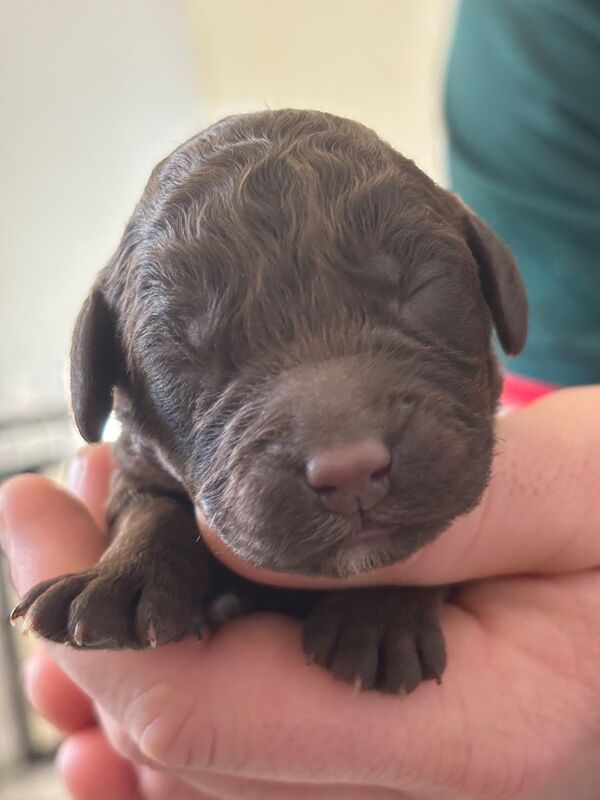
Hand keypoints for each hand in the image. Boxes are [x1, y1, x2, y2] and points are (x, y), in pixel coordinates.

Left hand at [2, 387, 599, 799]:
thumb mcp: (561, 487)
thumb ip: (407, 518)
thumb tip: (229, 530)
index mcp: (479, 739)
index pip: (218, 723)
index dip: (104, 632)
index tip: (36, 519)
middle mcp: (430, 794)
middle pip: (189, 756)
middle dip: (97, 638)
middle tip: (52, 521)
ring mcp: (410, 786)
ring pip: (209, 771)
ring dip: (122, 671)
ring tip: (82, 573)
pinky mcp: (399, 752)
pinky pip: (261, 762)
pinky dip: (183, 702)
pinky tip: (147, 650)